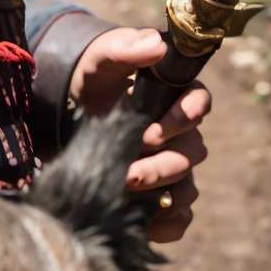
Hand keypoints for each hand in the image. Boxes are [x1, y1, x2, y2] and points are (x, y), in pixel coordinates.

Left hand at [70, 26, 210, 243]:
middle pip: (192, 153)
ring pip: (188, 187)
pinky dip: (167, 224)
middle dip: (162, 165)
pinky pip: (179, 218)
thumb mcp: (101, 58)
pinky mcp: (159, 194)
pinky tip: (142, 223)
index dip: (186, 118)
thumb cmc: (93, 78)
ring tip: (127, 192)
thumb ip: (125, 48)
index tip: (157, 128)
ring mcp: (172, 164)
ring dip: (163, 193)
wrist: (70, 112)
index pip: (200, 103)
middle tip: (129, 171)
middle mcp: (180, 132)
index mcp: (176, 94)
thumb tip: (156, 45)